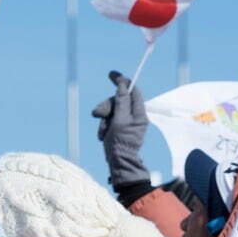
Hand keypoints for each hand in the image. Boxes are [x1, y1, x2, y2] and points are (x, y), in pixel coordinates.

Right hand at [92, 71, 150, 186]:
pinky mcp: (119, 128)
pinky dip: (104, 126)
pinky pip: (109, 120)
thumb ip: (122, 102)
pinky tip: (103, 135)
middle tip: (97, 114)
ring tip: (103, 132)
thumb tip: (123, 85)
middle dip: (107, 106)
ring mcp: (126, 122)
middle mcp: (134, 116)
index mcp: (139, 113)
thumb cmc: (120, 142)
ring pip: (111, 110)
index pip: (132, 90)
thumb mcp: (120, 120)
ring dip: (104, 119)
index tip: (112, 74)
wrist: (118, 162)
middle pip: (118, 100)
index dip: (122, 82)